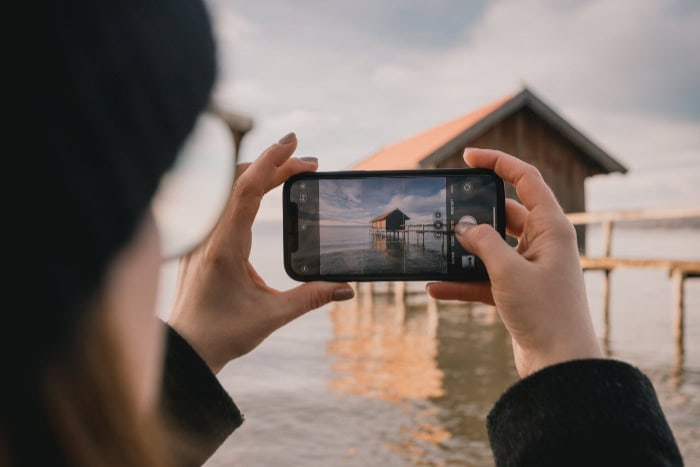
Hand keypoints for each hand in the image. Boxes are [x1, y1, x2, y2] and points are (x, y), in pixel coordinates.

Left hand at [167, 133, 354, 372]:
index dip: (271, 162)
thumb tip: (347, 287)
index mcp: (224, 247)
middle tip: (309, 163)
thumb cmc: (222, 334)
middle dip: (274, 164)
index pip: (246, 190)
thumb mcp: (271, 317)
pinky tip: (264, 189)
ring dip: (260, 173)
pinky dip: (246, 186)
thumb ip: (311, 298)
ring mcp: (201, 236)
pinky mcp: (200, 241)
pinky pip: (221, 200)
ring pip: (227, 187)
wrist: (185, 349)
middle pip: (238, 181)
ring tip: (293, 171)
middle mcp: (208, 235)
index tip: (293, 143)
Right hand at [427, 148, 601, 377]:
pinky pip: (484, 278)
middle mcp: (542, 243)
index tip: (468, 158)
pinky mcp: (517, 291)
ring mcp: (529, 268)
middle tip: (446, 210)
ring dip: (465, 251)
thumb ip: (483, 242)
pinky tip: (435, 288)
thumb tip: (464, 227)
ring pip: (491, 247)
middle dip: (474, 213)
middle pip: (504, 213)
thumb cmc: (545, 313)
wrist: (559, 365)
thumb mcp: (508, 272)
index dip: (498, 162)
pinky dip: (462, 281)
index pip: (525, 180)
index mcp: (551, 227)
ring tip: (436, 248)